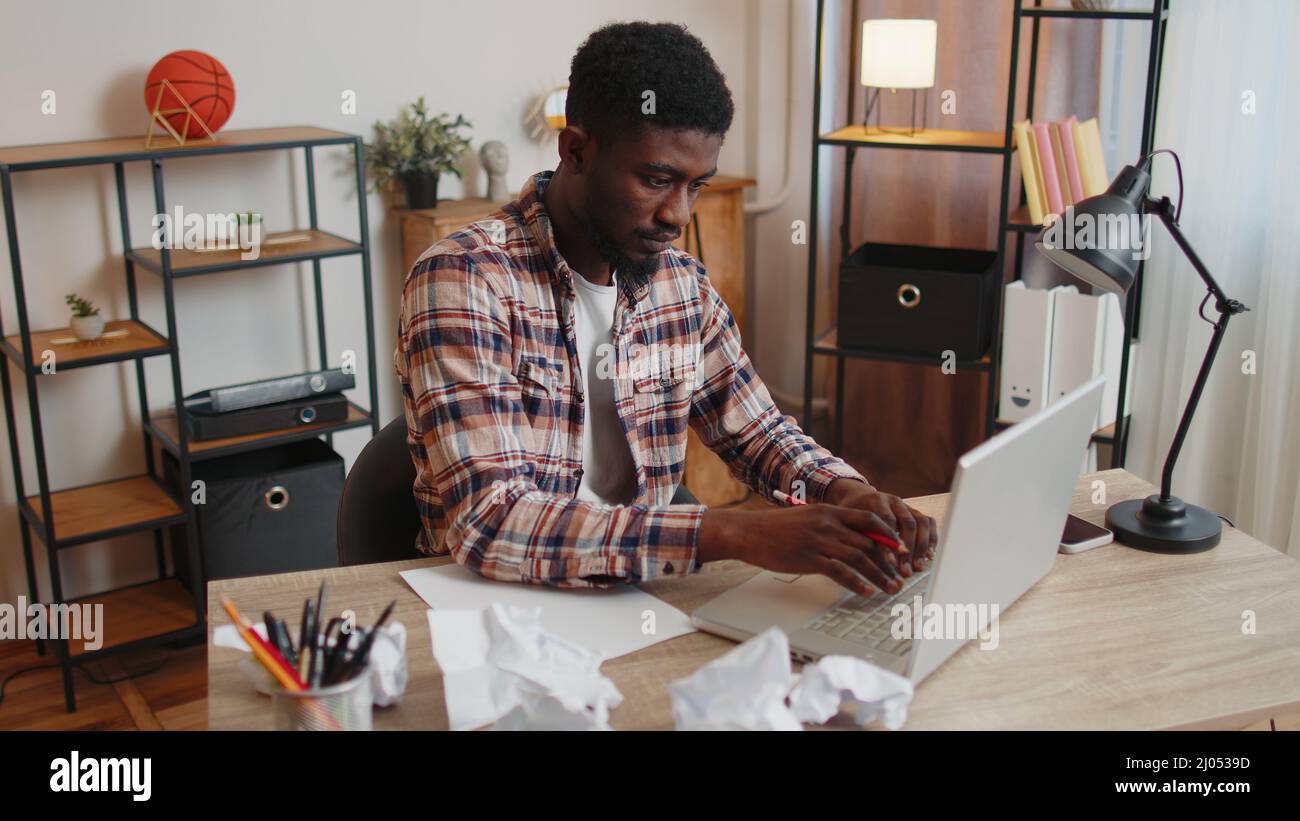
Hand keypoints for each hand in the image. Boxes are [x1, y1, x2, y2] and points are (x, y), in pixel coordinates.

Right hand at [698, 506, 907, 596]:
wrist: (750, 532)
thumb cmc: (777, 527)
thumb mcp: (808, 516)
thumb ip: (831, 524)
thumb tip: (853, 538)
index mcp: (830, 511)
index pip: (870, 519)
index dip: (889, 534)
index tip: (902, 549)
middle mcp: (829, 524)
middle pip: (869, 542)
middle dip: (889, 561)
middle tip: (901, 575)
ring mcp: (820, 541)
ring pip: (860, 558)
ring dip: (879, 575)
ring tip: (890, 587)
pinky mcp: (810, 559)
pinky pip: (840, 572)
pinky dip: (858, 583)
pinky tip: (867, 591)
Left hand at [826, 479, 937, 574]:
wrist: (858, 498)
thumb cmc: (851, 517)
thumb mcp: (849, 525)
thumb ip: (860, 539)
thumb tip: (867, 565)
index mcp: (876, 500)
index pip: (887, 522)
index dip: (890, 544)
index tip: (891, 564)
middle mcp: (894, 501)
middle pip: (908, 523)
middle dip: (909, 550)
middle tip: (906, 571)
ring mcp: (906, 505)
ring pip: (921, 522)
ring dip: (922, 547)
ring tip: (918, 567)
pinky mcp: (914, 511)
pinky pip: (928, 523)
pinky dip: (931, 539)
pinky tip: (929, 556)